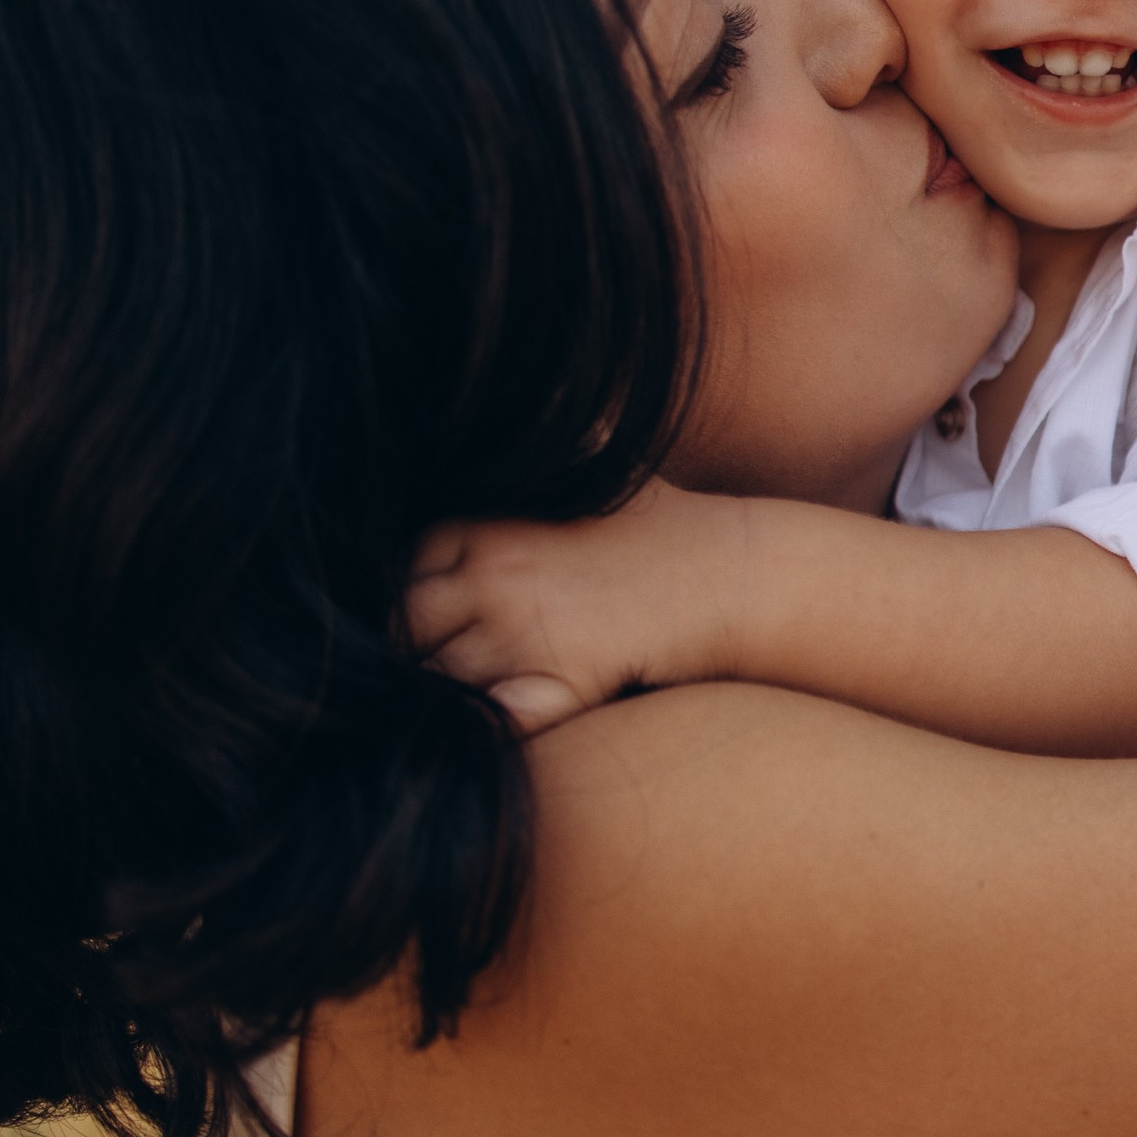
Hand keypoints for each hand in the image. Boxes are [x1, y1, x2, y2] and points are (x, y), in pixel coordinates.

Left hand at [407, 481, 738, 730]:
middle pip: (406, 625)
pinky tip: (493, 723)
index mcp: (486, 527)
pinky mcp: (557, 684)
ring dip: (445, 690)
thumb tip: (514, 412)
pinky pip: (487, 718)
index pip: (406, 567)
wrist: (731, 573)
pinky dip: (480, 724)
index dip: (417, 593)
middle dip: (416, 646)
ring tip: (467, 695)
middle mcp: (490, 577)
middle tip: (444, 662)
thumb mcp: (592, 464)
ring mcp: (518, 633)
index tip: (439, 611)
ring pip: (438, 679)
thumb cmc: (667, 522)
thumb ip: (540, 458)